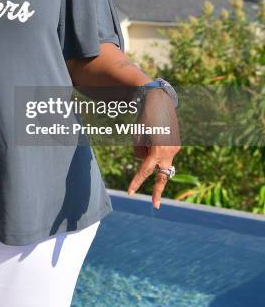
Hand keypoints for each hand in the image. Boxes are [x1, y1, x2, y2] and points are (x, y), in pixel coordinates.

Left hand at [127, 88, 180, 208]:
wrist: (159, 100)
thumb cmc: (145, 116)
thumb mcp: (137, 133)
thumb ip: (139, 149)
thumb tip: (143, 160)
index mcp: (158, 149)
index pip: (145, 170)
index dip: (136, 181)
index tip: (130, 192)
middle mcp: (170, 151)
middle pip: (161, 175)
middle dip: (157, 190)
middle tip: (155, 206)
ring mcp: (175, 149)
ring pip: (158, 161)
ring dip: (149, 153)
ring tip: (146, 134)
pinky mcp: (176, 145)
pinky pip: (162, 154)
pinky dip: (154, 149)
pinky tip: (152, 133)